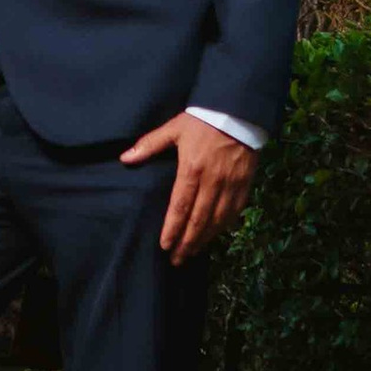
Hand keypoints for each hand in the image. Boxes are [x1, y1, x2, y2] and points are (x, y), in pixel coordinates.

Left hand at [122, 114, 257, 262]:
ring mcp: (230, 185)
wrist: (238, 111)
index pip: (180, 207)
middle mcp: (212, 182)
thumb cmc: (202, 120)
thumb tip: (125, 158)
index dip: (172, 229)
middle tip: (176, 259)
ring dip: (204, 239)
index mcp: (191, 169)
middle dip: (186, 243)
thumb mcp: (174, 129)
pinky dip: (223, 227)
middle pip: (198, 220)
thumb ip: (150, 145)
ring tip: (192, 253)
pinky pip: (234, 212)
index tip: (165, 246)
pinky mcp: (244, 185)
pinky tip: (215, 235)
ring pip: (217, 220)